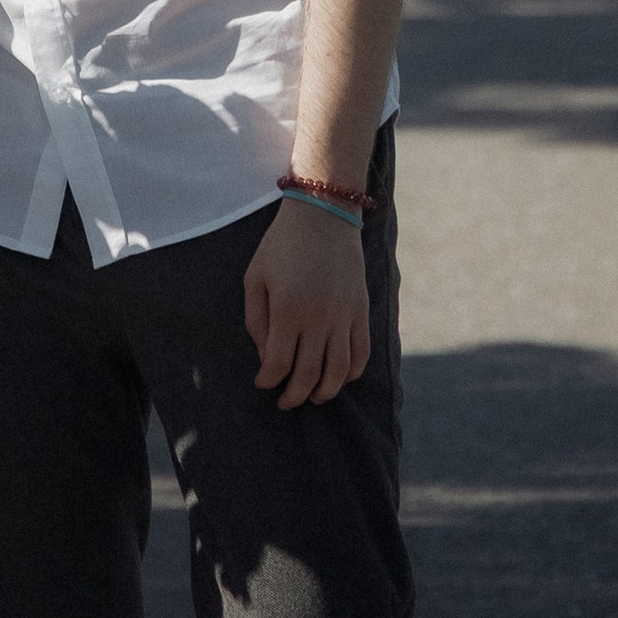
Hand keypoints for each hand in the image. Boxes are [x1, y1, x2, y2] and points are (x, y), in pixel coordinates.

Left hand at [243, 201, 368, 410]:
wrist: (324, 214)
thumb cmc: (281, 245)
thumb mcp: (255, 278)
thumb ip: (256, 321)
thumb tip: (266, 357)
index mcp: (288, 310)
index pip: (279, 364)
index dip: (268, 381)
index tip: (262, 384)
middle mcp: (319, 318)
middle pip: (309, 375)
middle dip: (294, 395)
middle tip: (285, 402)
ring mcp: (345, 316)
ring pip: (339, 371)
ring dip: (325, 392)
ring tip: (312, 398)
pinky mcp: (361, 310)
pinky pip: (362, 352)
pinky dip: (353, 372)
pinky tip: (340, 378)